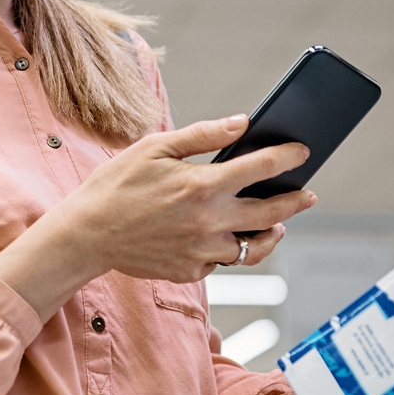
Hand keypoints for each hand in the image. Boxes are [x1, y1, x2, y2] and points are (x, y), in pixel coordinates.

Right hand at [0, 114, 316, 321]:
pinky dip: (228, 248)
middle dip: (296, 201)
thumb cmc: (116, 185)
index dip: (289, 156)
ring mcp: (202, 252)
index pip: (263, 167)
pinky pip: (222, 261)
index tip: (303, 151)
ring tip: (276, 224)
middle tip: (307, 194)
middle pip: (273, 213)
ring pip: (254, 247)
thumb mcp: (154, 148)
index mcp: (203, 185)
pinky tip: (224, 236)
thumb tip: (242, 123)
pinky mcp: (191, 271)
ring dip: (270, 233)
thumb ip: (203, 135)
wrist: (86, 235)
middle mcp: (210, 222)